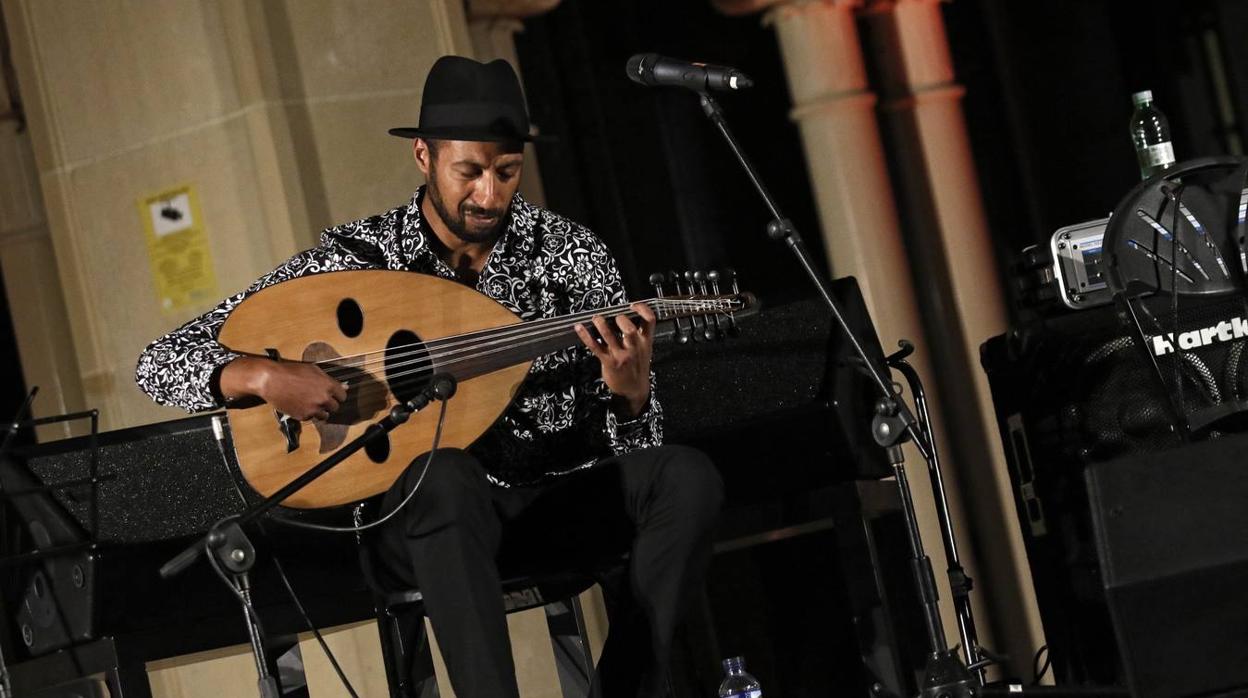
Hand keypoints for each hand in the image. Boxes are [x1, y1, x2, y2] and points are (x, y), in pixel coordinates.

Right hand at [221, 356, 346, 420]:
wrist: (271, 380)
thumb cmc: (291, 372)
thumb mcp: (313, 370)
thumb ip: (328, 379)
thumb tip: (343, 386)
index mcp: (328, 385)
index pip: (342, 396)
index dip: (337, 395)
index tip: (334, 396)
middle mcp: (323, 398)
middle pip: (335, 407)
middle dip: (329, 404)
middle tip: (320, 400)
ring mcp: (313, 408)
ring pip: (324, 416)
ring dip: (320, 411)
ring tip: (311, 404)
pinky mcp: (303, 416)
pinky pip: (311, 418)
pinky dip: (307, 414)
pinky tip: (300, 405)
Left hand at [574, 302, 656, 416]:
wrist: (633, 391)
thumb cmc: (637, 368)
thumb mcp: (645, 350)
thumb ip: (640, 335)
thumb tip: (627, 315)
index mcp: (645, 342)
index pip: (650, 321)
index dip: (642, 309)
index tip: (633, 305)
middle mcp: (634, 348)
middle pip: (629, 329)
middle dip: (620, 318)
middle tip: (613, 316)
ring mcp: (621, 355)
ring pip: (609, 336)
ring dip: (600, 323)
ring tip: (596, 318)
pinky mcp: (608, 362)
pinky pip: (595, 346)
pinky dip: (585, 335)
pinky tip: (579, 327)